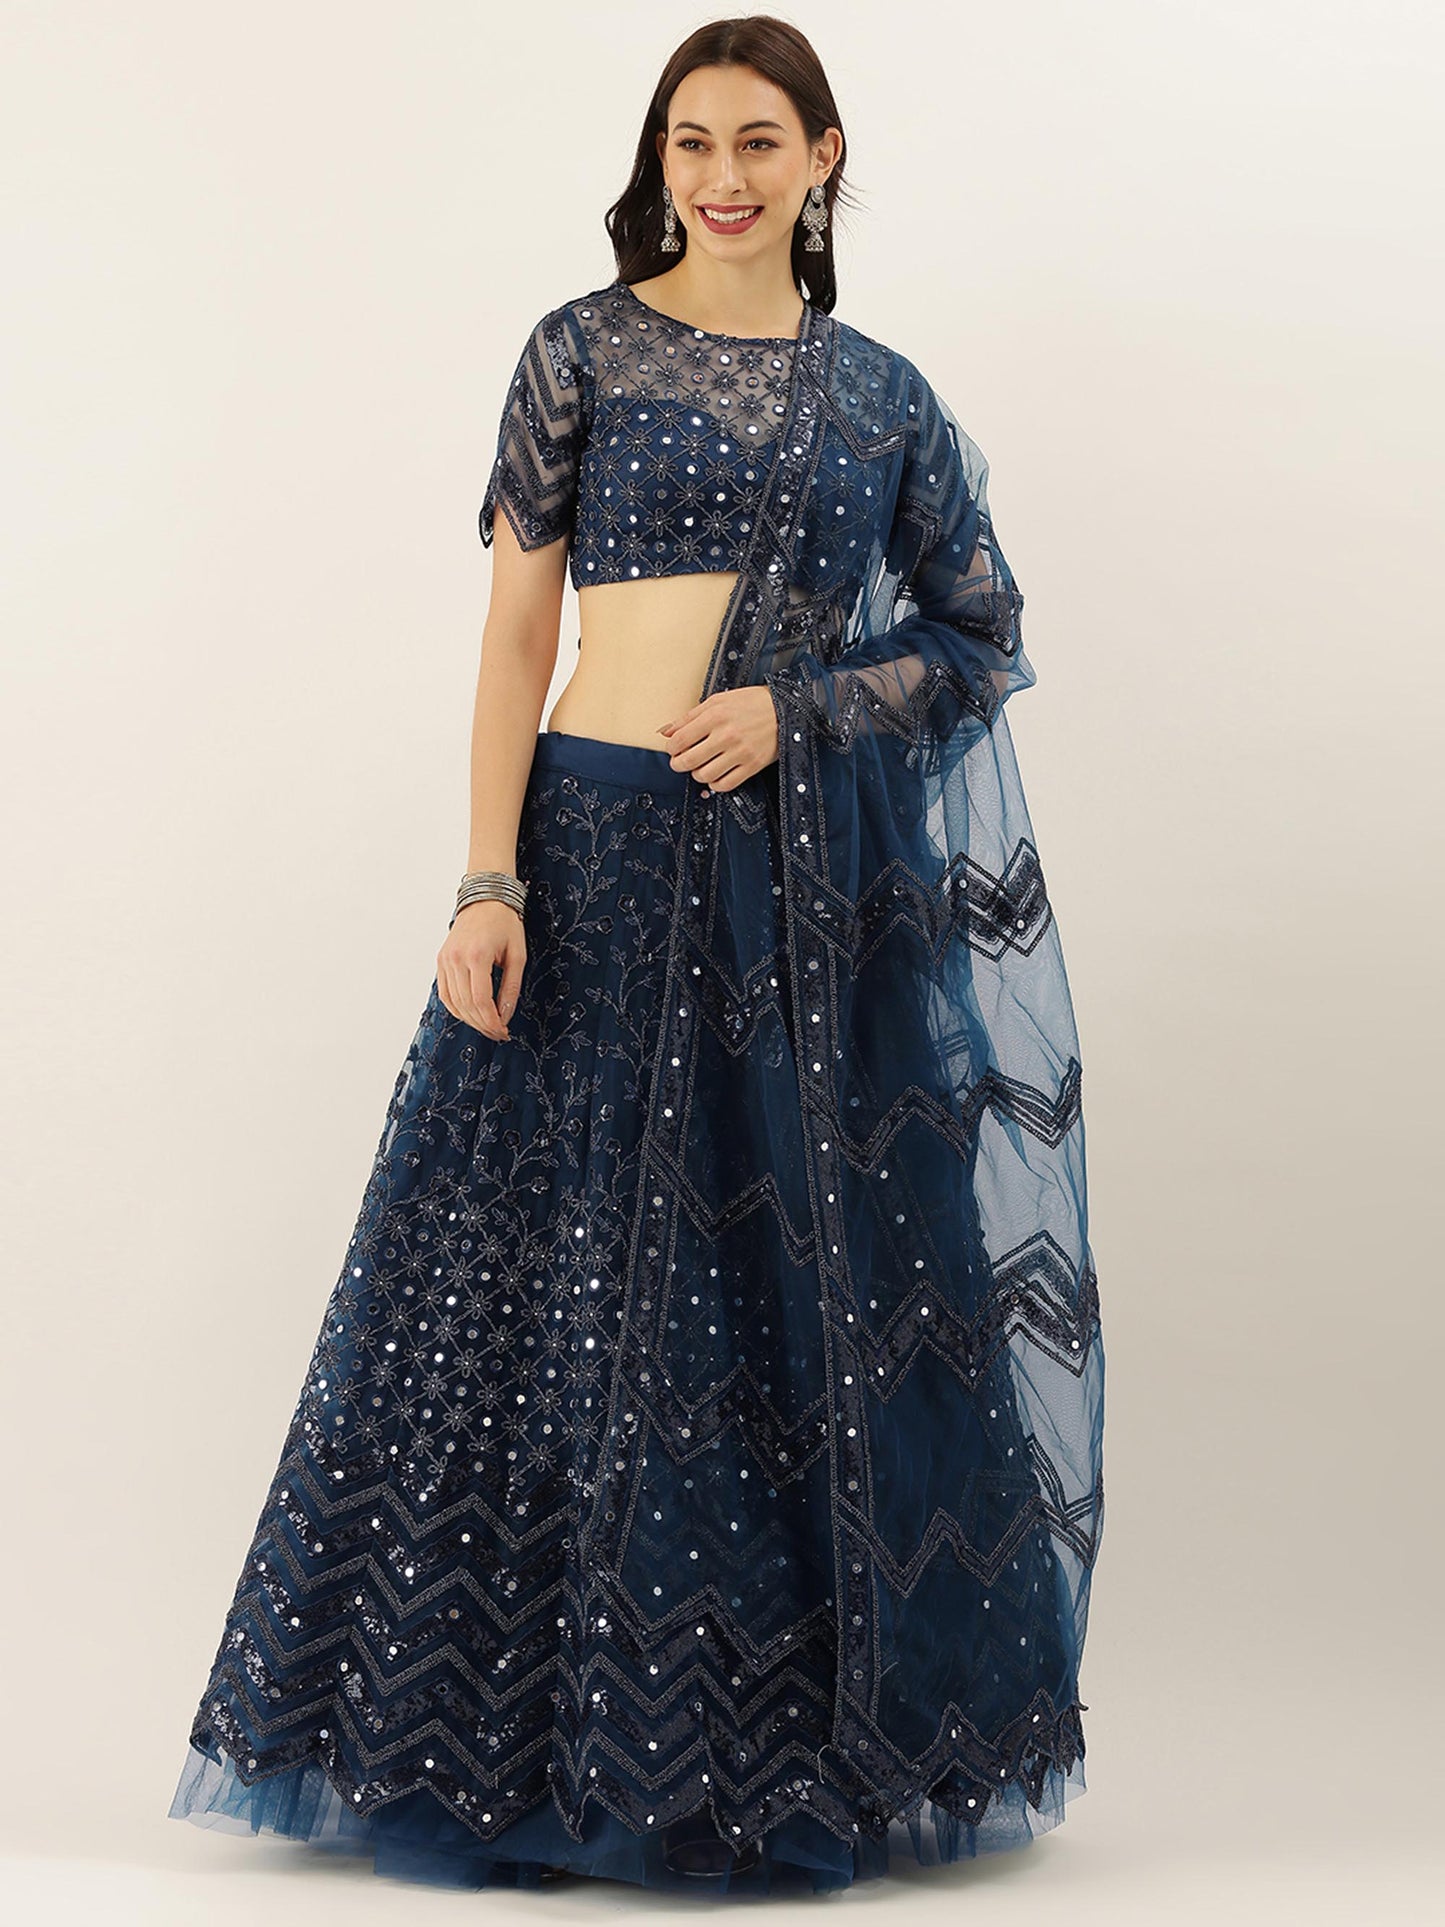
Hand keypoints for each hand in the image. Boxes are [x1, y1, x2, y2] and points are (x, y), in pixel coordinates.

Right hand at [437, 900, 524, 1041]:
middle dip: (483, 1025)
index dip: (492, 1022)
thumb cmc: (505, 923)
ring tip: (487, 1026)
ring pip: (454, 1003)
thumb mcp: (517, 955)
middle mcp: (456, 959)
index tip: (503, 1032)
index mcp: (477, 956)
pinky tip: (471, 1014)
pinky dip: (457, 1008)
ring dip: (470, 1020)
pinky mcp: (441, 961)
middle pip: (466, 1005)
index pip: (480, 1001)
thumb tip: (506, 1016)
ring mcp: (445, 960)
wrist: (485, 900)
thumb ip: (511, 988)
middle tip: (499, 1033)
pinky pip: (445, 993)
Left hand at [659, 686, 779, 792]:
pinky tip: (715, 774)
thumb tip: (665, 732)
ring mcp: (740, 752)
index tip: (673, 748)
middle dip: (678, 763)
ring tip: (701, 765)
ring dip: (697, 773)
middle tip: (681, 761)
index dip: (671, 748)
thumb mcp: (717, 701)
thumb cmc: (750, 703)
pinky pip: (725, 785)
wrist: (785, 708)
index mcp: (715, 716)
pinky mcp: (752, 765)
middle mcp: (726, 735)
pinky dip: (715, 784)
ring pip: (704, 775)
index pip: (679, 740)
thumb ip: (689, 717)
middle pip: (688, 761)